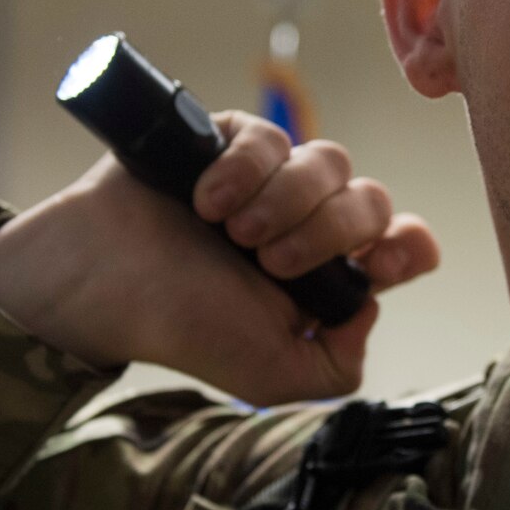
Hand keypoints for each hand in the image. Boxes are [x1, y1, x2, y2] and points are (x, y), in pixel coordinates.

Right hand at [0, 115, 439, 403]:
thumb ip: (338, 366)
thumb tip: (371, 307)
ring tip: (232, 232)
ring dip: (286, 200)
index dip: (406, 246)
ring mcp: (274, 180)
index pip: (404, 246)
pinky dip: (244, 168)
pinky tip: (207, 199)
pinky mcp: (233, 140)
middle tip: (272, 261)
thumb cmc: (182, 328)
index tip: (376, 263)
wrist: (103, 284)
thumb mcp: (271, 376)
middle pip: (371, 200)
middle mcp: (310, 224)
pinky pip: (270, 134)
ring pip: (328, 161)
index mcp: (329, 277)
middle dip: (330, 230)